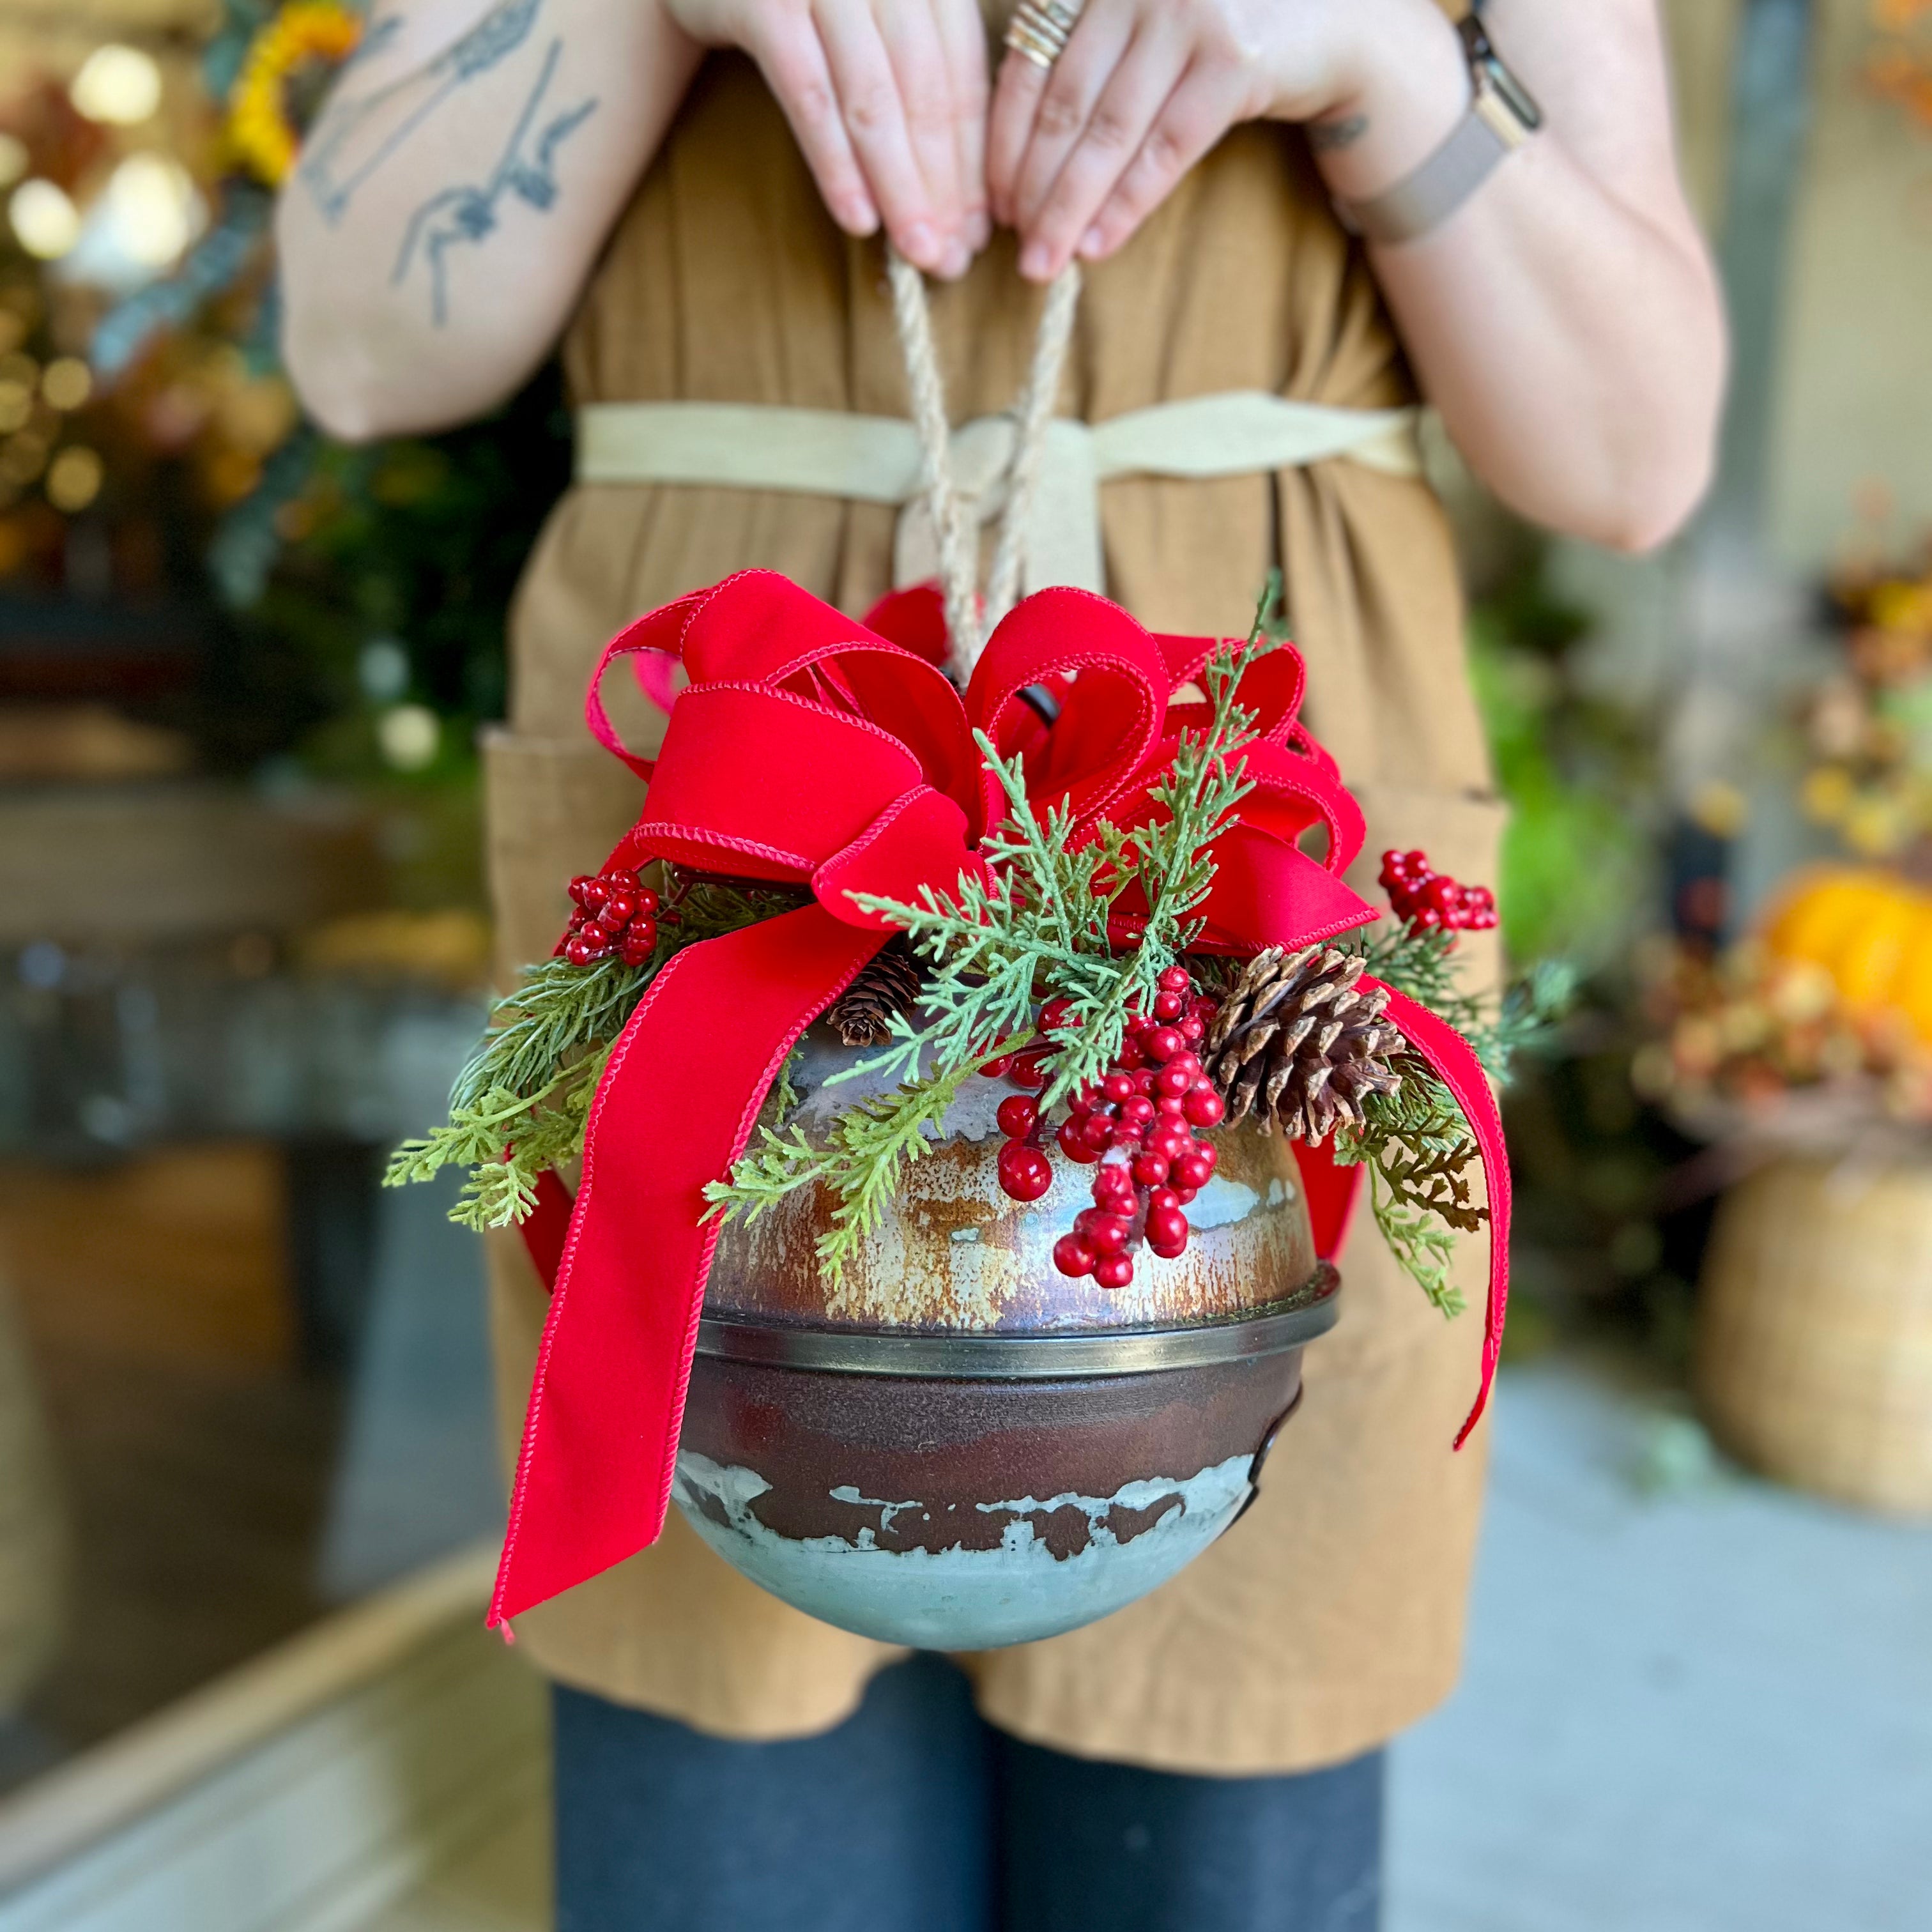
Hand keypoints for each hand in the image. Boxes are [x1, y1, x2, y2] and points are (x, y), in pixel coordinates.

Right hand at [663, 0, 988, 275]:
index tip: (975, 234)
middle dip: (942, 186)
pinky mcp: (766, 5)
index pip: (961, 77)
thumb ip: (921, 80)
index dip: (971, 162)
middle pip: (924, 94)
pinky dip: (836, 165)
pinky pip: (810, 98)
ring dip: (898, 186)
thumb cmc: (808, 2)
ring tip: (916, 251)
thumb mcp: (877, 19)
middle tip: (952, 260)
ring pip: (873, 101)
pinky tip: (858, 220)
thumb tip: (961, 204)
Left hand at [987, 0, 1384, 280]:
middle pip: (1064, 105)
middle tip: (1014, 249)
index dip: (1005, 145)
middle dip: (1032, 187)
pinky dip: (1126, 203)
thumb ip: (1087, 66)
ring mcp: (1187, 14)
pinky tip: (1098, 246)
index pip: (1029, 67)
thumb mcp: (1142, 29)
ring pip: (1108, 133)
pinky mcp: (1232, 61)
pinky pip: (1164, 149)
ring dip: (1070, 207)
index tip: (993, 204)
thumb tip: (1018, 167)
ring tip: (1045, 262)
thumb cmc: (1219, 34)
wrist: (1333, 19)